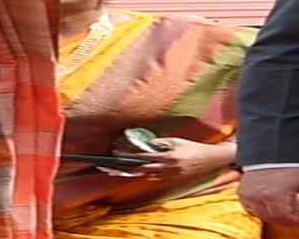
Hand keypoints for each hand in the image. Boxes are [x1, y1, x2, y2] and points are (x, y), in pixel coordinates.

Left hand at [112, 137, 231, 180]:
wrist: (212, 159)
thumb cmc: (193, 148)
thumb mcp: (176, 141)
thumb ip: (160, 143)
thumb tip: (146, 143)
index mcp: (168, 157)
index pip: (144, 156)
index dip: (130, 155)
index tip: (117, 152)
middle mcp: (168, 168)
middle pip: (142, 169)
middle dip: (125, 168)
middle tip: (109, 167)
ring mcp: (171, 176)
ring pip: (147, 176)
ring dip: (133, 173)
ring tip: (115, 171)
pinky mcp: (175, 180)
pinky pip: (156, 180)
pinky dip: (146, 176)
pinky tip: (135, 174)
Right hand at [240, 168, 298, 226]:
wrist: (269, 148)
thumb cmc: (287, 164)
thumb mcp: (298, 182)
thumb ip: (298, 198)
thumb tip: (298, 206)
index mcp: (274, 195)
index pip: (285, 218)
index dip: (294, 221)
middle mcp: (258, 196)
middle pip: (272, 218)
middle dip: (284, 220)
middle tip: (292, 218)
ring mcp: (248, 193)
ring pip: (259, 214)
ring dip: (270, 216)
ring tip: (280, 214)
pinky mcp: (242, 189)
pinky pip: (247, 206)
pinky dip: (256, 209)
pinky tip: (265, 207)